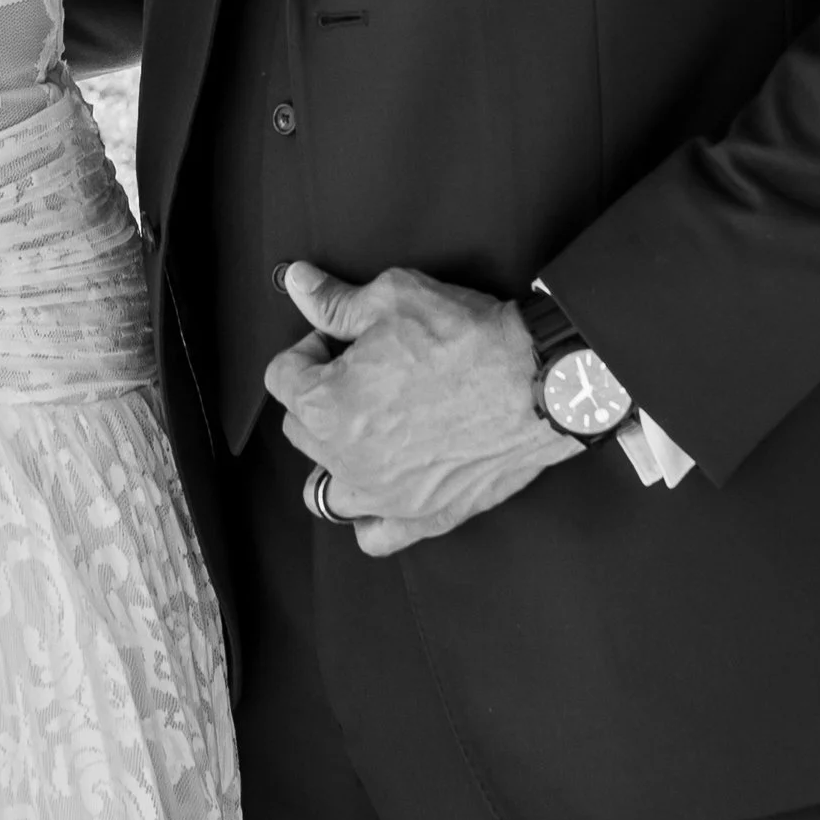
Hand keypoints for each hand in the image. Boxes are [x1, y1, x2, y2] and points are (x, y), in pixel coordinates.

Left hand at [263, 264, 576, 557]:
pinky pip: (373, 535)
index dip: (308, 348)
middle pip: (300, 430)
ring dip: (334, 457)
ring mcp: (386, 497)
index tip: (336, 339)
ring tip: (366, 426)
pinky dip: (370, 514)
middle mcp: (347, 461)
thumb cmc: (469, 340)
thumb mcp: (393, 298)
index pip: (282, 378)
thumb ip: (335, 300)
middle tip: (361, 370)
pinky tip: (385, 481)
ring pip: (325, 489)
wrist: (538, 382)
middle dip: (320, 395)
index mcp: (329, 406)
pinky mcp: (425, 517)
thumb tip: (300, 284)